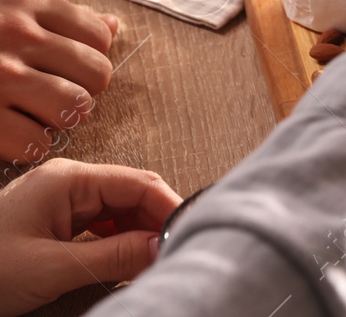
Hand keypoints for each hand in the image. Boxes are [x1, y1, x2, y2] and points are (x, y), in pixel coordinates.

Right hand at [0, 0, 116, 165]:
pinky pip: (35, 142)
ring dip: (60, 119)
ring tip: (37, 116)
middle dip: (82, 90)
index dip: (90, 58)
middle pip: (96, 74)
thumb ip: (56, 17)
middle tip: (57, 96)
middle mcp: (15, 36)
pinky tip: (13, 135)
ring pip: (73, 109)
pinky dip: (31, 145)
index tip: (67, 68)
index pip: (99, 36)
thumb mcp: (2, 7)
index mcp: (23, 4)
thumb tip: (114, 28)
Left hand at [0, 158, 180, 315]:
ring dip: (139, 233)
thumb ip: (112, 257)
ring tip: (153, 259)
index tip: (189, 232)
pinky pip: (101, 224)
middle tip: (175, 251)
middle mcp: (67, 183)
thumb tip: (161, 246)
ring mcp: (61, 201)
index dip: (169, 206)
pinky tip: (126, 260)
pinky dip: (119, 241)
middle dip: (156, 220)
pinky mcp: (55, 221)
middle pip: (132, 193)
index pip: (137, 183)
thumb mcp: (52, 268)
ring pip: (119, 210)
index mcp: (67, 180)